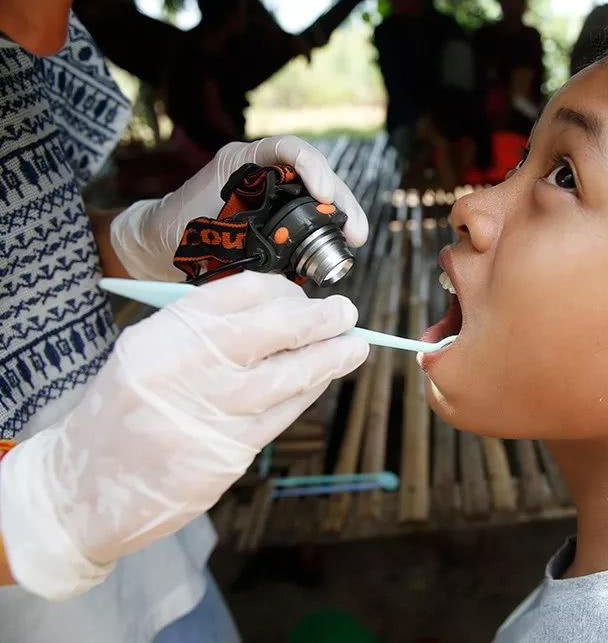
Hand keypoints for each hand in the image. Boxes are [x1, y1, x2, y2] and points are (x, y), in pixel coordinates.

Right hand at [0, 272, 367, 599]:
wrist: (81, 488)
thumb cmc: (120, 412)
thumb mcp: (145, 353)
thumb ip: (203, 329)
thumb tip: (276, 308)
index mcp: (163, 335)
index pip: (239, 293)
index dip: (283, 290)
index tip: (302, 294)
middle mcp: (187, 369)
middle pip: (273, 329)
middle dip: (319, 317)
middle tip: (345, 312)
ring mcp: (210, 414)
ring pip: (290, 375)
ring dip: (330, 357)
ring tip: (355, 346)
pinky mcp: (227, 454)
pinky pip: (283, 414)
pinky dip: (309, 392)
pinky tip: (323, 379)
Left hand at [110, 136, 368, 280]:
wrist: (160, 242)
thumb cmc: (175, 232)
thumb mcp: (201, 229)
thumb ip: (234, 236)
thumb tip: (270, 258)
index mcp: (242, 162)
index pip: (288, 149)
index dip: (312, 167)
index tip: (324, 195)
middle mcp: (263, 170)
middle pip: (315, 173)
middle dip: (341, 200)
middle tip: (355, 234)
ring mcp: (274, 190)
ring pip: (319, 193)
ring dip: (342, 214)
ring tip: (355, 241)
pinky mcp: (280, 211)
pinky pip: (311, 212)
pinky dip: (329, 227)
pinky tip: (341, 245)